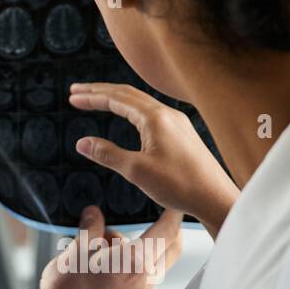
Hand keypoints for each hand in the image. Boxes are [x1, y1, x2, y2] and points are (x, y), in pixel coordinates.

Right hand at [22, 205, 182, 288]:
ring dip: (140, 251)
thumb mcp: (77, 248)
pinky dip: (132, 268)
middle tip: (158, 220)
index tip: (175, 206)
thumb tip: (93, 213)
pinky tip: (107, 266)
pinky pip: (141, 281)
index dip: (173, 216)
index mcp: (136, 260)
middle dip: (166, 234)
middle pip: (168, 251)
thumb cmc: (68, 287)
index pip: (166, 232)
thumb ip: (91, 228)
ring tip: (107, 245)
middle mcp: (145, 280)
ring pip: (151, 266)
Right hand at [68, 82, 239, 233]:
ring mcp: (177, 123)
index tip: (72, 96)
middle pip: (127, 94)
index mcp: (155, 118)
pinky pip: (150, 112)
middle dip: (100, 91)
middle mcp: (167, 114)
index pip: (117, 99)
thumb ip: (107, 154)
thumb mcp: (136, 171)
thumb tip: (82, 142)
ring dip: (115, 99)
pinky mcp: (181, 134)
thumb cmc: (180, 185)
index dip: (92, 97)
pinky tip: (127, 116)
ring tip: (96, 99)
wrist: (216, 198)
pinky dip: (130, 109)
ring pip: (140, 102)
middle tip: (77, 90)